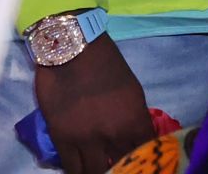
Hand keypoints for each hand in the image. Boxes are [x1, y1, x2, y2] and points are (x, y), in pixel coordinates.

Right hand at [34, 33, 152, 173]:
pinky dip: (77, 170)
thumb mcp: (133, 91)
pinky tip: (80, 169)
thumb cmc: (106, 63)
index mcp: (134, 121)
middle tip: (117, 168)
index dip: (143, 164)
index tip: (138, 165)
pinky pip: (71, 167)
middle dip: (120, 170)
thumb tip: (136, 143)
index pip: (145, 155)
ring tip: (98, 169)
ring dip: (97, 173)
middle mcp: (113, 134)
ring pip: (94, 173)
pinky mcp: (62, 137)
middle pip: (121, 169)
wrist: (72, 46)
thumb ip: (135, 121)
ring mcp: (86, 138)